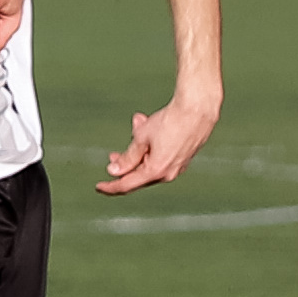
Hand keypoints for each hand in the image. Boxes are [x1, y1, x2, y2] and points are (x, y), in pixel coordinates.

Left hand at [96, 96, 218, 194]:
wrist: (198, 110)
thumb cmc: (171, 121)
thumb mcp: (142, 137)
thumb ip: (128, 156)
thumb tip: (115, 170)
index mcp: (155, 171)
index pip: (127, 185)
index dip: (111, 186)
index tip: (99, 186)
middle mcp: (168, 173)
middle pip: (138, 173)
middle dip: (125, 163)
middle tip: (114, 155)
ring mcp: (178, 166)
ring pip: (150, 161)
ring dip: (140, 146)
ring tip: (138, 124)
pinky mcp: (184, 157)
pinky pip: (162, 155)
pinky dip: (153, 145)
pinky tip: (150, 125)